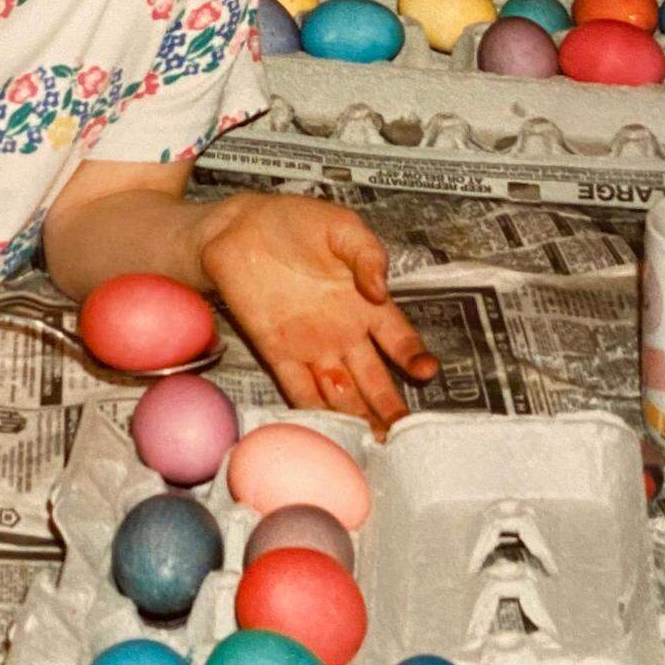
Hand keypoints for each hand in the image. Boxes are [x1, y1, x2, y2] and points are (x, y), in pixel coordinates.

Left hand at [199, 193, 437, 431]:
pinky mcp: (278, 353)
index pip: (398, 338)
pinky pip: (299, 389)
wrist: (239, 229)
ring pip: (341, 391)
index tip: (425, 370)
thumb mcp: (341, 227)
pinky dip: (313, 412)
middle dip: (389, 404)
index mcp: (366, 303)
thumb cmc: (295, 223)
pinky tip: (328, 431)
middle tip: (404, 431)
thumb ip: (366, 253)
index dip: (413, 355)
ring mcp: (311, 346)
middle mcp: (344, 332)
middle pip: (373, 377)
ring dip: (357, 416)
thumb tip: (381, 288)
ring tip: (374, 441)